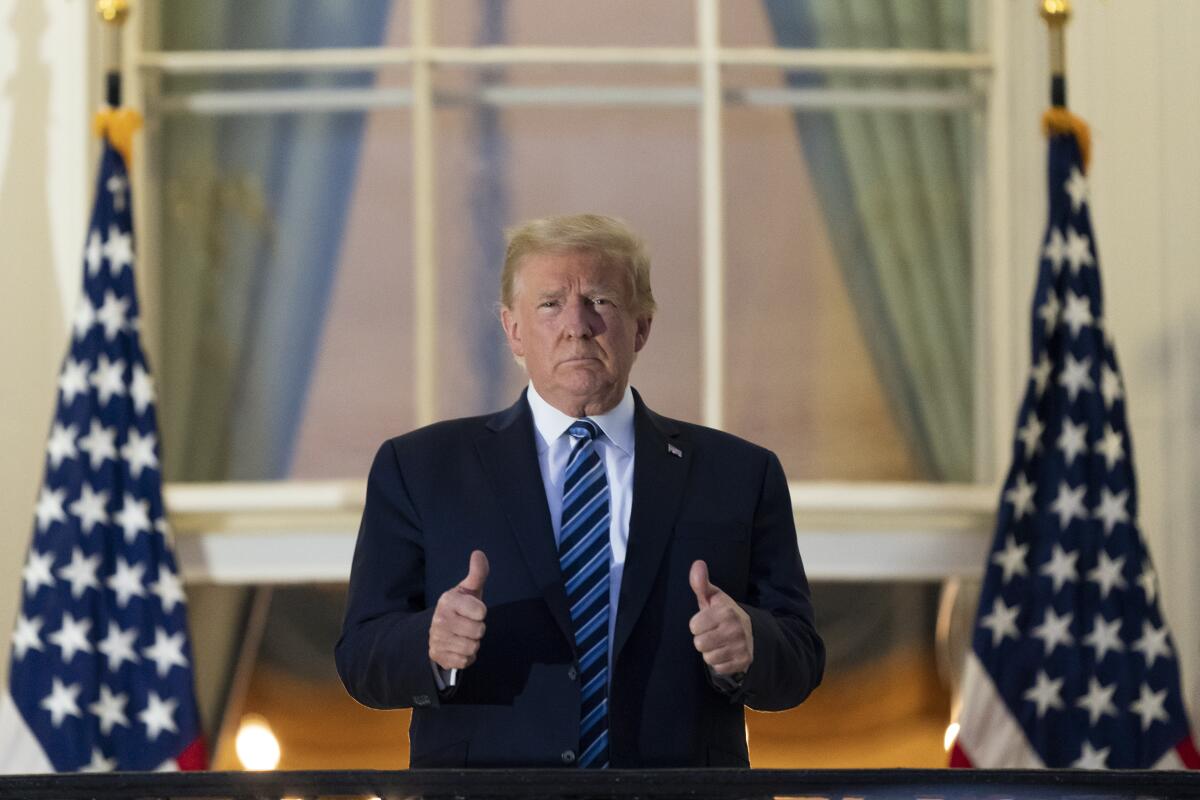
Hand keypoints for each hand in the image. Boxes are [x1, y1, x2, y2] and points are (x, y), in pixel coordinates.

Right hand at [428, 550, 488, 670]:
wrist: (440, 630)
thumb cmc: (462, 607)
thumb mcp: (469, 589)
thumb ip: (477, 573)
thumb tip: (478, 553)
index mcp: (448, 601)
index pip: (481, 612)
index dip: (481, 612)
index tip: (472, 610)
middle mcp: (439, 620)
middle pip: (478, 631)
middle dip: (478, 629)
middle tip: (468, 624)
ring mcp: (437, 639)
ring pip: (472, 647)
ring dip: (473, 644)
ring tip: (464, 636)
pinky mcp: (438, 656)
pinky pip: (465, 661)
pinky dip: (466, 657)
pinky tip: (459, 648)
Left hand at [688, 560, 752, 675]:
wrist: (751, 631)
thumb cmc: (724, 613)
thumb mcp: (713, 597)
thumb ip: (701, 583)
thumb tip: (697, 564)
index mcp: (726, 611)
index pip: (694, 626)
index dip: (697, 624)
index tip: (706, 621)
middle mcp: (735, 629)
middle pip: (699, 644)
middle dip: (703, 639)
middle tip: (713, 633)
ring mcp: (741, 646)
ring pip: (708, 657)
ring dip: (711, 652)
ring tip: (719, 642)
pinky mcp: (743, 661)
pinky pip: (718, 668)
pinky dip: (720, 662)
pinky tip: (726, 652)